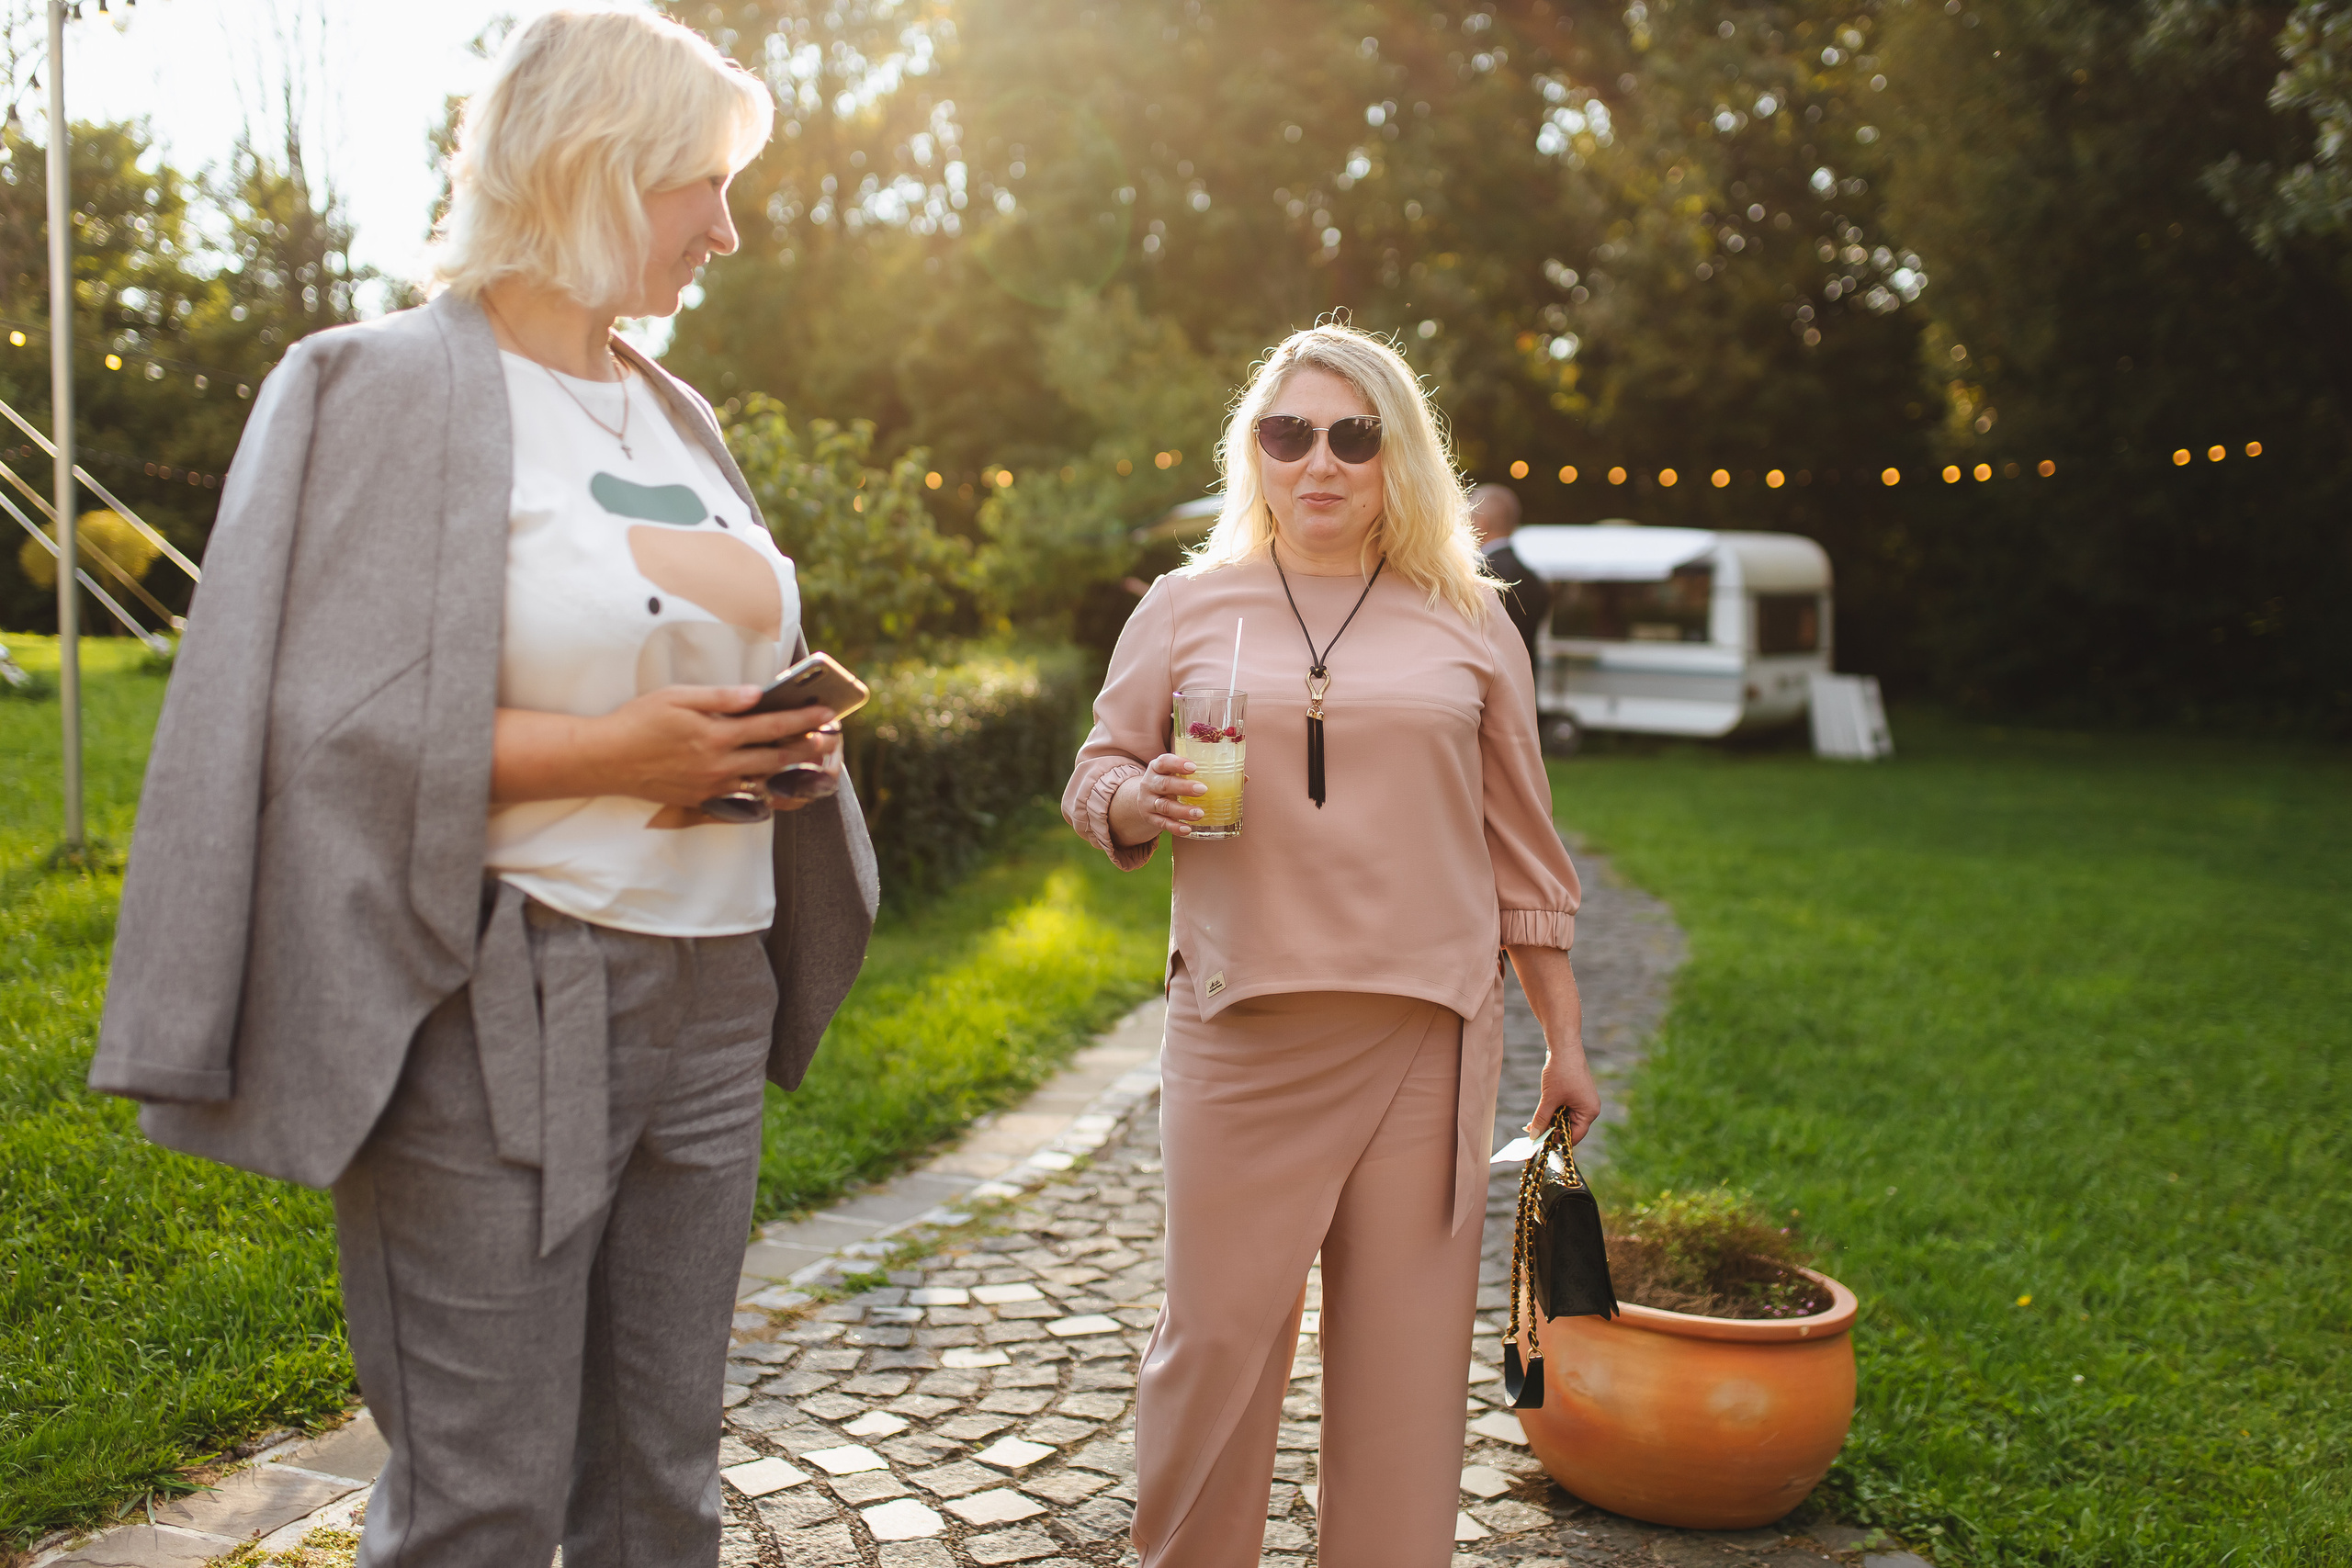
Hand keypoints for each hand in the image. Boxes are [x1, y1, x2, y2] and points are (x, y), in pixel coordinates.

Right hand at [490, 687, 835, 807]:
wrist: (606, 760)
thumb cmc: (639, 722)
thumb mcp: (677, 698)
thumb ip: (720, 697)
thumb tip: (756, 694)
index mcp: (715, 734)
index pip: (770, 725)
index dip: (802, 719)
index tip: (826, 714)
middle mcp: (719, 764)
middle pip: (776, 757)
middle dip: (808, 748)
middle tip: (832, 740)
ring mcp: (712, 786)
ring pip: (765, 782)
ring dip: (793, 773)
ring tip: (816, 765)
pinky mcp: (703, 801)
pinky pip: (744, 799)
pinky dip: (767, 795)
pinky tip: (780, 789)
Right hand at [1108, 752, 1206, 844]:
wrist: (1144, 799)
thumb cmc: (1167, 782)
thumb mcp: (1171, 772)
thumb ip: (1190, 771)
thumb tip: (1228, 773)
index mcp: (1156, 768)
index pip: (1163, 763)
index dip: (1177, 764)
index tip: (1193, 767)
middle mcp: (1150, 784)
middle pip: (1165, 784)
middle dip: (1184, 787)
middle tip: (1203, 789)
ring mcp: (1148, 802)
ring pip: (1165, 806)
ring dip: (1182, 811)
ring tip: (1199, 813)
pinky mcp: (1150, 818)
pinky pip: (1162, 823)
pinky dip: (1175, 827)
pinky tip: (1187, 829)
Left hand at [1507, 944, 1601, 1144]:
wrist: (1563, 1046)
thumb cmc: (1560, 1072)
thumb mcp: (1549, 1099)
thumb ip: (1542, 1119)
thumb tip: (1534, 1136)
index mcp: (1589, 1112)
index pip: (1574, 1136)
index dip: (1557, 1141)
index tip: (1540, 1145)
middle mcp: (1589, 1108)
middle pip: (1569, 1128)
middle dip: (1551, 1131)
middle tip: (1532, 1134)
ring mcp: (1583, 1100)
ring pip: (1564, 1118)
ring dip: (1549, 1121)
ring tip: (1532, 1124)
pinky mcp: (1576, 1093)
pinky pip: (1564, 1108)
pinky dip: (1552, 1111)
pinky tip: (1539, 1114)